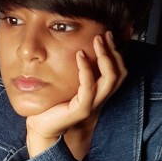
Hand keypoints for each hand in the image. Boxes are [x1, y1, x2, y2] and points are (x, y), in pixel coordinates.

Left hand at [26, 31, 127, 159]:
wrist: (41, 126)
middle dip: (114, 51)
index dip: (116, 52)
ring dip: (105, 57)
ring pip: (110, 80)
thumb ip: (75, 69)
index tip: (106, 34)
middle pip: (120, 73)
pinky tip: (79, 55)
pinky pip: (89, 89)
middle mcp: (100, 98)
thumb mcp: (67, 82)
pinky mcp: (82, 110)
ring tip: (96, 41)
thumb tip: (75, 45)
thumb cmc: (52, 103)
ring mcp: (93, 104)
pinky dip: (86, 70)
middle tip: (103, 34)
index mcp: (99, 91)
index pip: (118, 70)